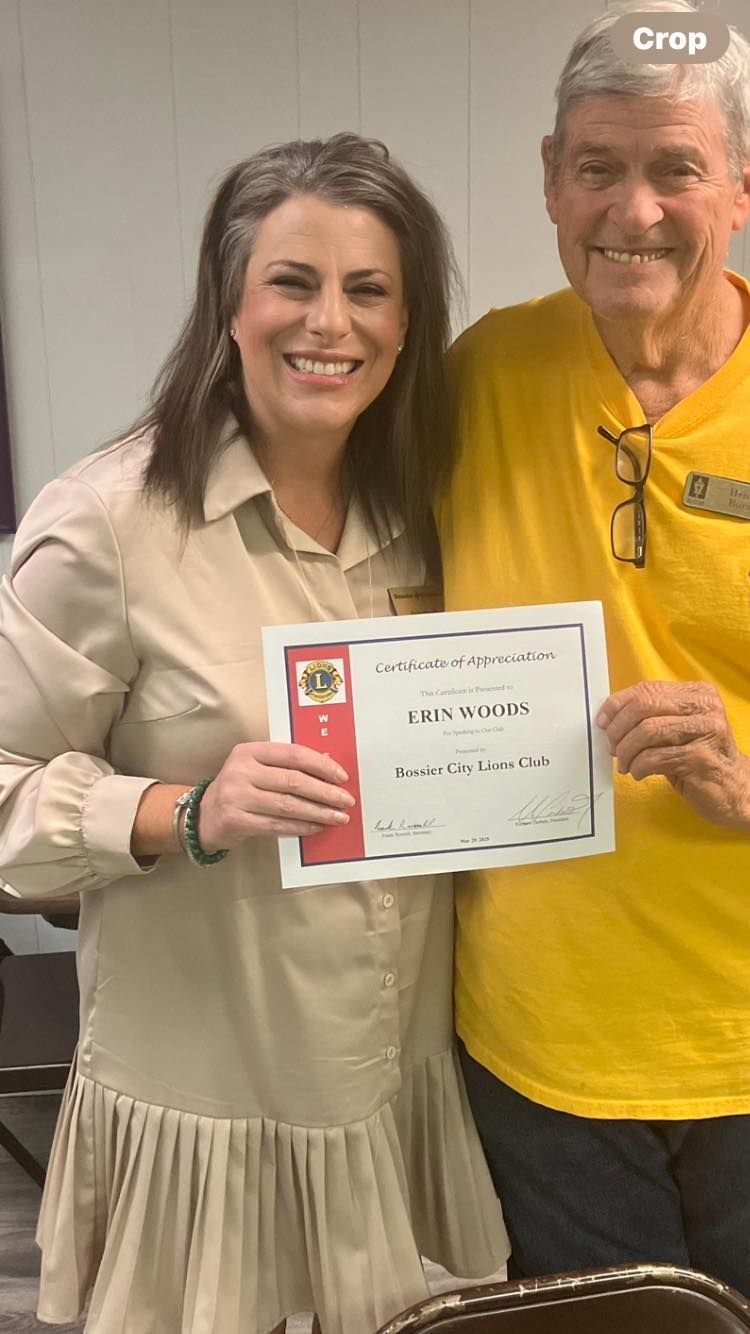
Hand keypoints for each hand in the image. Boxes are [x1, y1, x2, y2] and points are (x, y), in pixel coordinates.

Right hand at [197, 742, 354, 850]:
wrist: (204, 815)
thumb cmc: (239, 789)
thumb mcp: (255, 768)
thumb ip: (284, 767)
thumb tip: (328, 773)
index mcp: (249, 751)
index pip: (293, 754)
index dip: (321, 765)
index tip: (341, 776)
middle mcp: (242, 771)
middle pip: (294, 780)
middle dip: (325, 792)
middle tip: (345, 800)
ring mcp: (237, 797)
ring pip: (288, 805)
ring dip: (318, 812)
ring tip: (337, 817)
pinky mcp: (237, 820)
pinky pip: (278, 824)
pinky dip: (301, 826)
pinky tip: (316, 827)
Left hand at [596, 680, 749, 828]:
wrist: (735, 788)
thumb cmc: (698, 758)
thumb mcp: (676, 731)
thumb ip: (651, 718)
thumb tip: (609, 720)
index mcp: (697, 693)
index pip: (646, 690)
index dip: (617, 705)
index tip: (602, 723)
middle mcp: (705, 706)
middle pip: (644, 706)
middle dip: (619, 729)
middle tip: (613, 747)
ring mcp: (706, 730)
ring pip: (647, 730)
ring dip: (627, 751)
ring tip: (625, 764)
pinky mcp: (702, 758)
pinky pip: (655, 757)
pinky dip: (639, 766)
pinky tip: (639, 773)